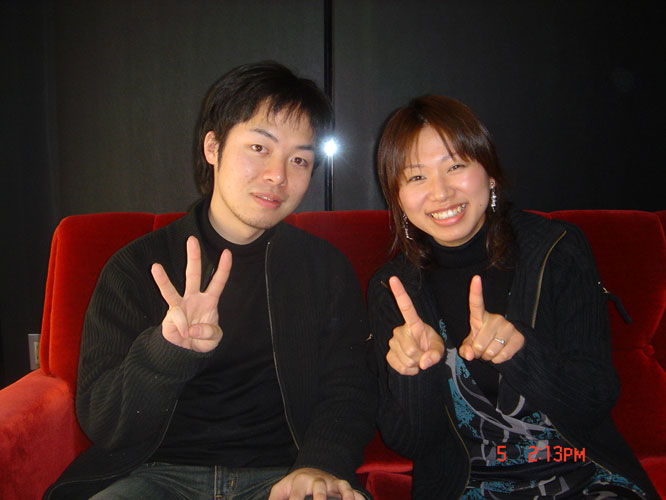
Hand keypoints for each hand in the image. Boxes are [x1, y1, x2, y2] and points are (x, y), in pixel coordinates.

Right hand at [151, 236, 231, 351]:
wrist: (186, 352)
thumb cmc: (203, 341)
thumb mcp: (214, 339)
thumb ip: (209, 333)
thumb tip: (192, 328)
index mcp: (209, 301)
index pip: (218, 281)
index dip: (224, 268)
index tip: (227, 252)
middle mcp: (193, 298)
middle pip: (194, 274)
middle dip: (193, 257)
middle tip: (192, 239)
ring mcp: (180, 305)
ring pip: (171, 289)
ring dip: (162, 279)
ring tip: (155, 266)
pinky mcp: (169, 316)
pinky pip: (175, 318)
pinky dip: (182, 327)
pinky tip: (186, 334)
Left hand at [268, 468, 362, 499]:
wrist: (311, 469)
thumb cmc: (294, 484)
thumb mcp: (281, 489)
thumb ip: (274, 499)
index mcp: (299, 481)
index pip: (295, 494)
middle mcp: (317, 480)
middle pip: (319, 486)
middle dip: (319, 497)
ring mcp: (331, 482)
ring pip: (340, 485)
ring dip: (344, 495)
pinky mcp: (342, 486)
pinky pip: (354, 490)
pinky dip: (358, 497)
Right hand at [386, 276, 444, 375]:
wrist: (423, 358)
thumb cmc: (432, 347)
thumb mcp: (439, 349)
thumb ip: (435, 355)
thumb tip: (423, 363)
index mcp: (414, 323)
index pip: (406, 307)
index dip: (400, 293)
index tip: (394, 278)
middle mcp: (400, 330)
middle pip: (410, 350)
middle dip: (420, 358)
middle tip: (424, 356)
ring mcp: (393, 341)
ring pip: (406, 359)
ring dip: (415, 364)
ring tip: (418, 359)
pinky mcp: (388, 354)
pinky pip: (398, 366)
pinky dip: (408, 370)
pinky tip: (412, 365)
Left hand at [459, 275, 523, 362]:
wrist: (505, 347)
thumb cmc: (483, 341)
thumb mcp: (470, 344)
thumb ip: (466, 348)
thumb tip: (469, 354)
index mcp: (480, 316)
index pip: (476, 303)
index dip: (475, 291)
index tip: (475, 278)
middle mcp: (496, 318)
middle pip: (479, 343)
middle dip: (478, 352)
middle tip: (481, 350)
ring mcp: (508, 326)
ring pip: (491, 351)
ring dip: (488, 357)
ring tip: (490, 351)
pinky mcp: (519, 337)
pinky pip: (503, 355)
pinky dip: (499, 360)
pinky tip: (500, 354)